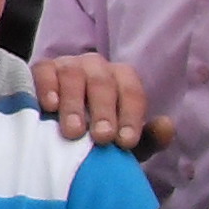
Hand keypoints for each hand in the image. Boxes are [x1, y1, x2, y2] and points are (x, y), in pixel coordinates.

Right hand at [34, 52, 151, 148]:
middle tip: (102, 138)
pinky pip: (45, 71)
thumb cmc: (91, 137)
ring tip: (74, 132)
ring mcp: (67, 65)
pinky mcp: (41, 69)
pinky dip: (47, 87)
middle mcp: (96, 67)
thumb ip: (147, 138)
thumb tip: (167, 126)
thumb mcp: (119, 143)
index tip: (126, 143)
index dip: (131, 116)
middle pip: (103, 83)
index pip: (131, 92)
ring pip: (74, 76)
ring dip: (75, 104)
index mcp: (120, 80)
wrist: (53, 135)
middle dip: (104, 111)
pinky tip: (49, 107)